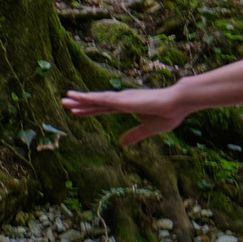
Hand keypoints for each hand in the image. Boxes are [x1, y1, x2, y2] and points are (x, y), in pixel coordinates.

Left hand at [61, 85, 190, 144]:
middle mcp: (122, 100)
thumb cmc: (168, 114)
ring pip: (96, 99)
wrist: (179, 103)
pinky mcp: (124, 100)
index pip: (103, 109)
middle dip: (80, 103)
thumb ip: (134, 135)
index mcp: (127, 106)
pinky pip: (103, 99)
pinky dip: (90, 98)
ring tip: (66, 98)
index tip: (76, 112)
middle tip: (63, 102)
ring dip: (81, 99)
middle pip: (96, 102)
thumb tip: (121, 144)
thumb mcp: (148, 129)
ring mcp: (122, 99)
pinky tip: (79, 98)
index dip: (89, 110)